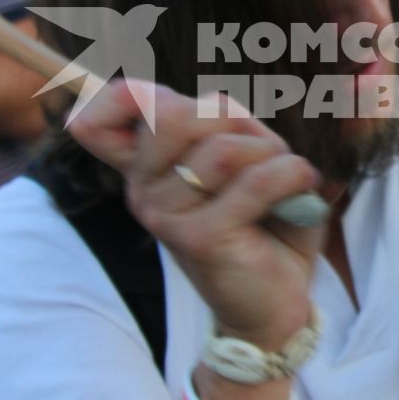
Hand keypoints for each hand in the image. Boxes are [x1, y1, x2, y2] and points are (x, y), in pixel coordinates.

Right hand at [65, 79, 323, 351]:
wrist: (276, 304)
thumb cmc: (263, 221)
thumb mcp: (241, 158)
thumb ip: (217, 123)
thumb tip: (208, 102)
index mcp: (146, 169)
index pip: (98, 117)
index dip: (123, 96)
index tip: (167, 104)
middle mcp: (143, 191)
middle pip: (172, 113)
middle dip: (233, 121)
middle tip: (259, 153)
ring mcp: (166, 216)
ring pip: (222, 149)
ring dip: (271, 154)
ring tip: (283, 179)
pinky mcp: (200, 240)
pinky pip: (255, 182)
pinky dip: (292, 175)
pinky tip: (300, 188)